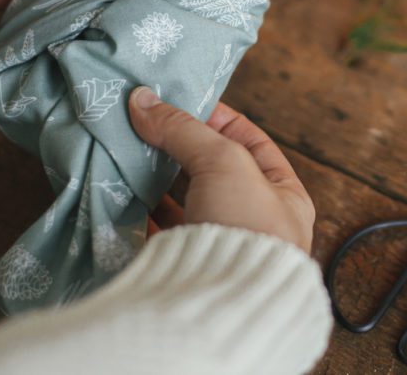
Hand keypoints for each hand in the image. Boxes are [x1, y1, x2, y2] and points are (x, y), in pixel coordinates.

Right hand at [129, 88, 315, 252]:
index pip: (250, 142)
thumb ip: (183, 128)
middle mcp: (255, 220)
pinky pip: (162, 230)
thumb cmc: (245, 227)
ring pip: (185, 200)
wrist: (223, 307)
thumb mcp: (223, 160)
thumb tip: (143, 100)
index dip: (218, 118)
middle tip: (147, 124)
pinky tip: (123, 191)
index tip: (181, 101)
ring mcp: (219, 245)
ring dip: (158, 177)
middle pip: (212, 170)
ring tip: (131, 151)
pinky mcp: (186, 265)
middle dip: (180, 148)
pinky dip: (142, 209)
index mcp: (284, 194)